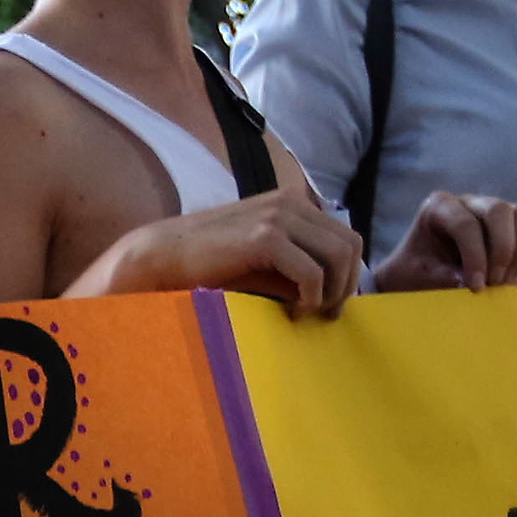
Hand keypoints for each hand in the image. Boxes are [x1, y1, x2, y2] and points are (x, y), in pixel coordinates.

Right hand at [150, 179, 366, 317]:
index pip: (347, 236)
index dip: (348, 274)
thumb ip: (299, 268)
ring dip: (332, 292)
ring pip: (339, 256)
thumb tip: (335, 294)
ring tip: (309, 312)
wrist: (166, 255)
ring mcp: (279, 216)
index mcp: (294, 203)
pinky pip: (312, 272)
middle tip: (326, 313)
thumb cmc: (212, 263)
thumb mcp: (265, 262)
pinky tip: (293, 310)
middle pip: (351, 244)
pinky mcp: (265, 237)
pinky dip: (311, 298)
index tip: (330, 303)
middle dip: (346, 284)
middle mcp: (292, 202)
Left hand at [366, 192, 516, 293]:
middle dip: (502, 249)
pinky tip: (508, 279)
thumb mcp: (419, 277)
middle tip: (493, 282)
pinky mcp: (507, 226)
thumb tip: (477, 283)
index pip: (465, 224)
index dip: (475, 257)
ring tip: (503, 282)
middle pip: (499, 210)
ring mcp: (489, 210)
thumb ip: (444, 278)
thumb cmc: (411, 273)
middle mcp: (467, 202)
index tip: (476, 287)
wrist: (414, 274)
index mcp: (438, 206)